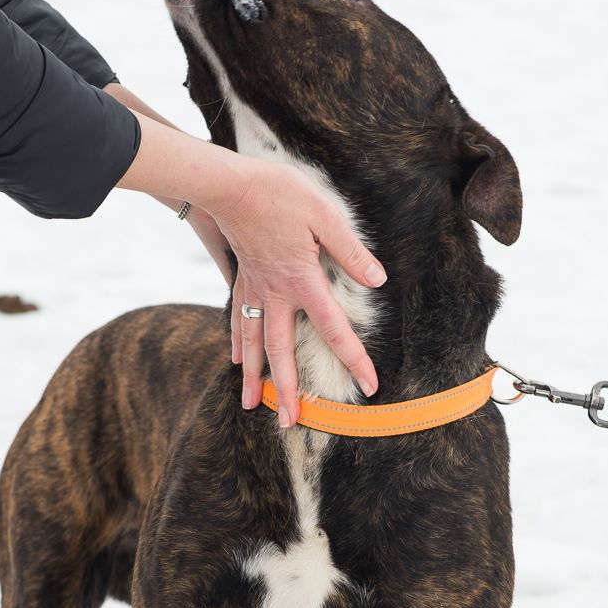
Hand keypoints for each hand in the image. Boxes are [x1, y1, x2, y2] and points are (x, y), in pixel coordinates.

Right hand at [212, 156, 385, 425]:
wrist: (229, 184)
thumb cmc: (280, 193)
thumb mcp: (325, 215)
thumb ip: (351, 250)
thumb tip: (378, 278)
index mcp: (302, 281)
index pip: (333, 329)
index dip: (354, 359)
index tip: (368, 386)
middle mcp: (275, 294)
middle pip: (281, 353)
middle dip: (287, 391)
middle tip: (290, 423)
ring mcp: (254, 289)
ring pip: (253, 343)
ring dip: (254, 378)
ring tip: (250, 407)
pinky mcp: (241, 278)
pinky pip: (238, 320)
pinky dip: (237, 344)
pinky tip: (237, 361)